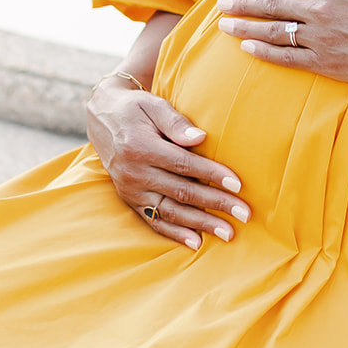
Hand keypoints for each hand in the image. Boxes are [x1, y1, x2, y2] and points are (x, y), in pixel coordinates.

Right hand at [86, 76, 250, 249]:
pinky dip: (175, 234)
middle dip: (215, 204)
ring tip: (228, 233)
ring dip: (201, 224)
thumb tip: (200, 138)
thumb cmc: (136, 109)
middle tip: (244, 214)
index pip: (183, 164)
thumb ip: (175, 122)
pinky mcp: (130, 201)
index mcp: (141, 147)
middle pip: (181, 192)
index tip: (238, 184)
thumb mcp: (153, 104)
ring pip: (170, 212)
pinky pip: (153, 221)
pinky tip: (196, 242)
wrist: (103, 119)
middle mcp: (134, 173)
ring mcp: (130, 190)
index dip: (211, 174)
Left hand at [217, 0, 347, 84]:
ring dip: (247, 28)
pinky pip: (289, 58)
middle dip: (244, 5)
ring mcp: (323, 38)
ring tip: (226, 27)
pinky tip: (249, 49)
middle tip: (222, 5)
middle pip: (273, 5)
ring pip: (275, 32)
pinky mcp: (328, 63)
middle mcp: (322, 10)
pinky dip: (265, 53)